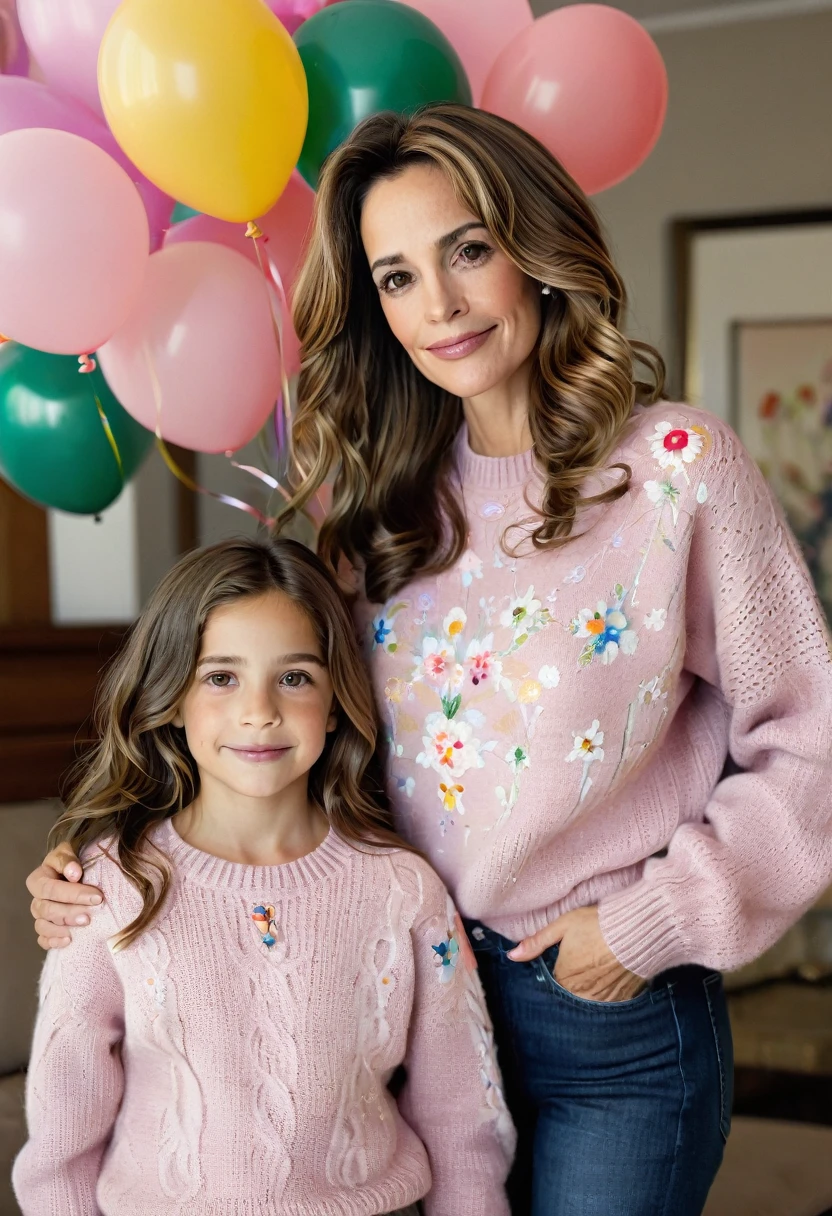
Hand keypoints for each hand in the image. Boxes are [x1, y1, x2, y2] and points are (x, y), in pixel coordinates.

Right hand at [27, 842, 102, 950]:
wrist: (76, 874)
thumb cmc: (73, 862)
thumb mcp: (69, 853)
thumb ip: (68, 860)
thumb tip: (74, 873)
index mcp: (38, 879)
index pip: (50, 889)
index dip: (73, 894)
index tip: (97, 897)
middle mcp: (36, 899)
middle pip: (46, 909)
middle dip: (69, 913)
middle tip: (89, 916)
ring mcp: (40, 916)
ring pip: (43, 926)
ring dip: (62, 928)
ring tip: (82, 927)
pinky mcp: (46, 930)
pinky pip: (43, 940)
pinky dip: (53, 942)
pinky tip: (68, 941)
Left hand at [508, 906, 645, 1002]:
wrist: (637, 931)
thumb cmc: (598, 925)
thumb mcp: (563, 926)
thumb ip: (537, 942)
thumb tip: (512, 956)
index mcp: (564, 978)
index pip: (551, 988)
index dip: (555, 977)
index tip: (560, 967)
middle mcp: (582, 993)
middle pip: (569, 997)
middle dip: (570, 987)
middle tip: (579, 969)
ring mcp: (603, 999)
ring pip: (588, 1003)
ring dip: (587, 993)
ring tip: (592, 975)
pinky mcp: (623, 999)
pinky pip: (608, 1004)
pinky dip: (606, 996)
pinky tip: (608, 981)